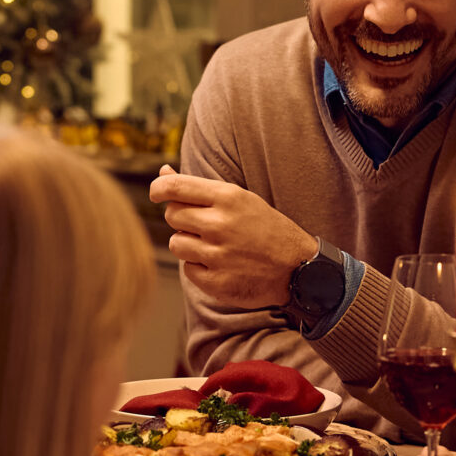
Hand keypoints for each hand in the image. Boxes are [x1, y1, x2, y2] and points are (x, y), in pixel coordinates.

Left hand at [150, 165, 318, 311]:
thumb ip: (199, 188)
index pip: (174, 187)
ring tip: (214, 246)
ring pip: (176, 244)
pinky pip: (187, 270)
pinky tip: (221, 264)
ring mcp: (218, 256)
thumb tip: (163, 172)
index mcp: (228, 198)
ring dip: (188, 244)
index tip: (157, 192)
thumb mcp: (240, 199)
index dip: (158, 187)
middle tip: (203, 225)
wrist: (298, 268)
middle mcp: (220, 225)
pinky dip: (199, 267)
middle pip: (172, 216)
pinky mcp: (217, 282)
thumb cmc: (265, 228)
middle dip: (181, 219)